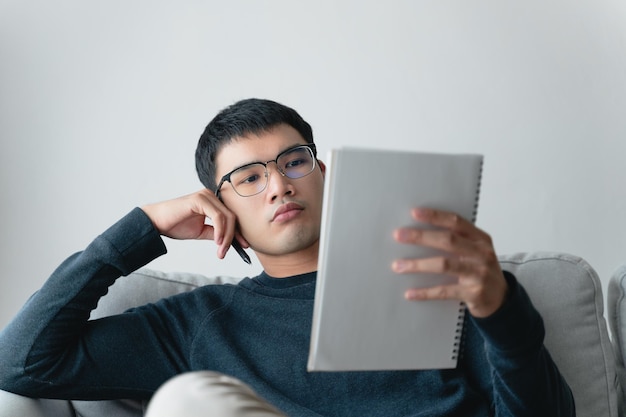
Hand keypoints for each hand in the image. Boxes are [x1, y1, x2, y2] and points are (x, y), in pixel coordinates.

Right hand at [141, 189, 248, 259]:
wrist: (156, 223)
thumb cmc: (176, 225)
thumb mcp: (201, 231)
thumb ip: (216, 233)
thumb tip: (230, 241)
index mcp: (213, 202)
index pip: (231, 217)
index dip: (238, 232)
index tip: (243, 246)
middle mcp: (211, 196)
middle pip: (232, 217)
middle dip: (232, 237)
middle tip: (224, 253)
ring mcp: (205, 196)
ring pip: (227, 217)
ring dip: (226, 236)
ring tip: (220, 250)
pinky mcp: (199, 199)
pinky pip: (217, 216)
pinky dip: (220, 230)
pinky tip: (217, 242)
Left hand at [391, 208, 507, 317]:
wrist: (501, 299)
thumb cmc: (479, 270)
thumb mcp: (474, 252)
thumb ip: (455, 241)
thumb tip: (417, 233)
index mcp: (480, 239)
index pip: (456, 222)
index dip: (435, 216)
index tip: (414, 213)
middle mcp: (482, 254)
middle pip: (448, 241)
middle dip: (421, 237)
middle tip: (398, 235)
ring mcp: (479, 274)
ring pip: (444, 265)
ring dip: (418, 265)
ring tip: (398, 266)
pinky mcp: (474, 293)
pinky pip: (445, 291)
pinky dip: (425, 292)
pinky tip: (410, 293)